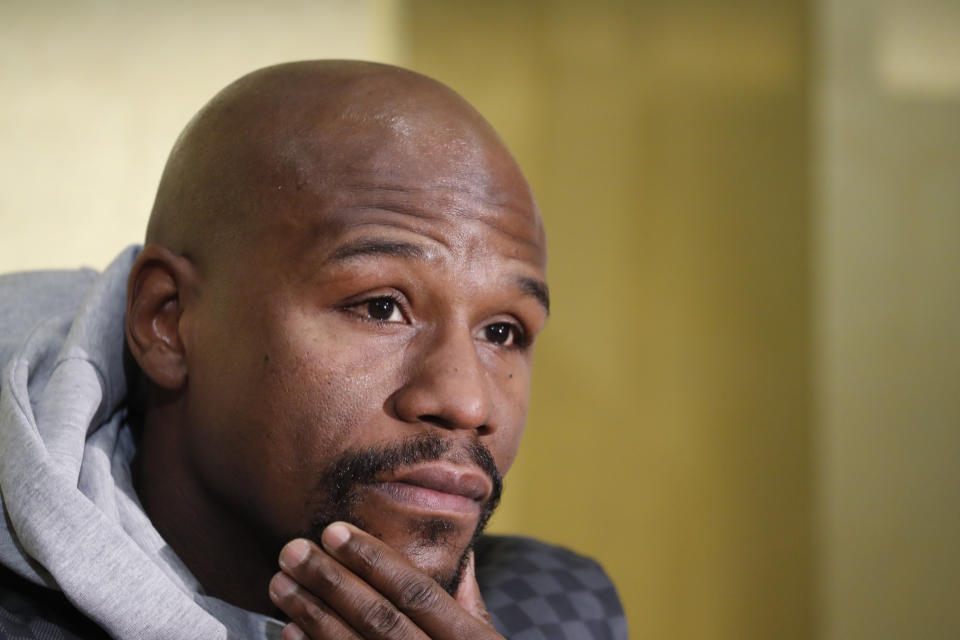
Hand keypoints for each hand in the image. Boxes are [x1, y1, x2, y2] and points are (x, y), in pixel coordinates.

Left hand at [268, 522, 503, 639]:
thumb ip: (469, 602)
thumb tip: (459, 551)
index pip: (417, 592)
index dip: (374, 560)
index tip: (334, 531)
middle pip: (379, 618)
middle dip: (332, 581)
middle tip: (293, 550)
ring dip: (313, 613)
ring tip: (281, 583)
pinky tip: (290, 630)